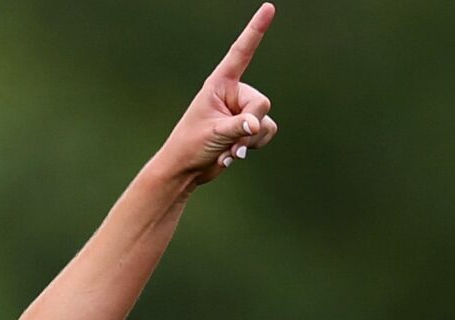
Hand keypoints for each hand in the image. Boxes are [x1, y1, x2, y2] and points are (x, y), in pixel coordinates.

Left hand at [155, 3, 279, 186]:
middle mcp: (233, 94)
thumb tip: (257, 124)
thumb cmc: (190, 146)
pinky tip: (233, 155)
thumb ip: (238, 127)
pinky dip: (254, 145)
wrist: (186, 169)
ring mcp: (242, 111)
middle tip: (232, 141)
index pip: (240, 53)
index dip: (255, 31)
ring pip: (266, 119)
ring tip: (229, 151)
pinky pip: (266, 131)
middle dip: (251, 125)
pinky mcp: (247, 127)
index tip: (269, 8)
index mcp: (219, 84)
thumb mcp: (213, 134)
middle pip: (261, 102)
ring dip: (251, 140)